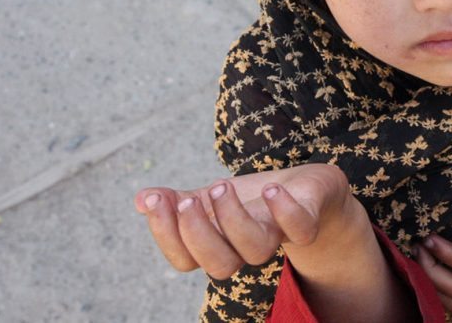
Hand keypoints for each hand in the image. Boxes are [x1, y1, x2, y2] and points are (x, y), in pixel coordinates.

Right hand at [134, 163, 352, 279]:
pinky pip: (300, 228)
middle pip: (219, 265)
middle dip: (198, 233)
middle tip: (189, 199)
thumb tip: (140, 199)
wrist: (311, 193)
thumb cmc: (256, 200)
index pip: (185, 258)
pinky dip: (284, 211)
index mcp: (219, 244)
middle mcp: (246, 247)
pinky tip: (270, 190)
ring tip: (221, 186)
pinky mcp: (308, 219)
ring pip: (255, 250)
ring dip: (233, 220)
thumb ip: (179, 201)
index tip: (155, 198)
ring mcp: (278, 235)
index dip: (166, 234)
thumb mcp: (213, 197)